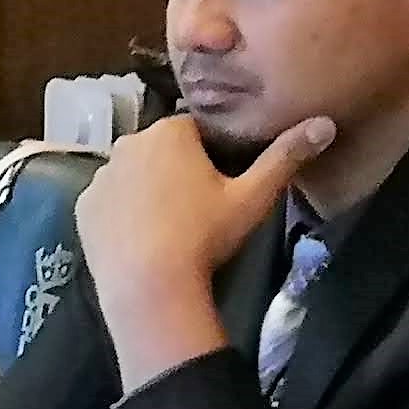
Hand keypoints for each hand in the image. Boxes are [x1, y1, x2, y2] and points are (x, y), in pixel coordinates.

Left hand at [77, 111, 332, 390]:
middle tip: (202, 207)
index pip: (197, 130)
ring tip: (173, 226)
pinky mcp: (83, 207)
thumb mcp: (254, 197)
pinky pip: (111, 201)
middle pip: (162, 150)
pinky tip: (145, 237)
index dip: (214, 154)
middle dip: (181, 169)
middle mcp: (126, 144)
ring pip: (134, 174)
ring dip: (151, 189)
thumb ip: (286, 157)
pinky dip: (125, 212)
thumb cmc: (205, 234)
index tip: (225, 183)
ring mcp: (100, 176)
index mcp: (168, 132)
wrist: (148, 285)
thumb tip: (325, 123)